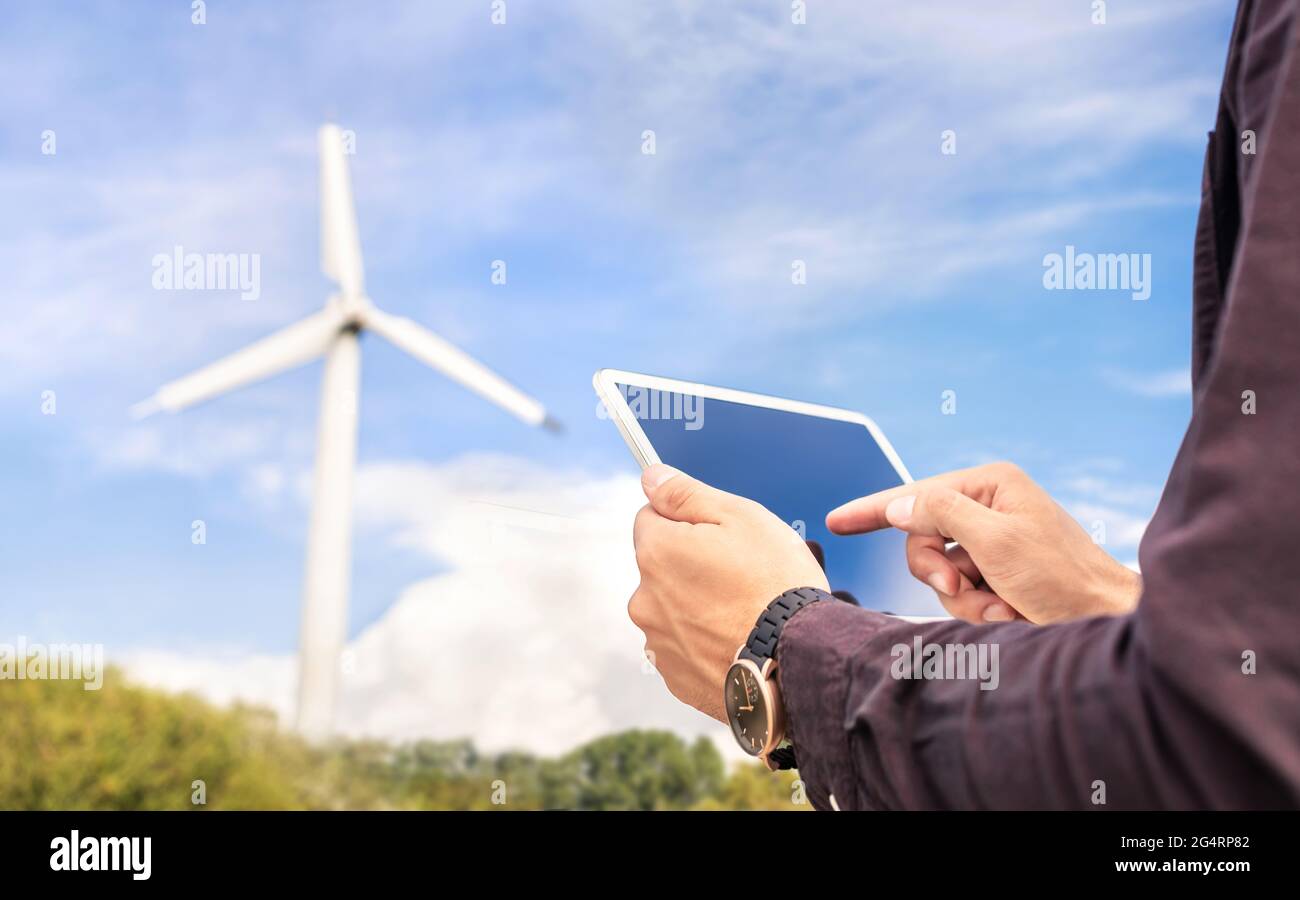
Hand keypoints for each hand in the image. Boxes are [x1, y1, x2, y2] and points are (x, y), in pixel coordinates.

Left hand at [629, 465, 829, 721]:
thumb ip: (685, 494)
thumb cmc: (776, 585)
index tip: (720, 537)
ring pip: (672, 609)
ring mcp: (658, 643)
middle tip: (740, 576)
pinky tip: (738, 641)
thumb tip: (651, 477)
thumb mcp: (741, 517)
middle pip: (662, 567)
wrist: (799, 661)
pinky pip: (685, 648)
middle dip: (691, 566)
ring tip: (743, 613)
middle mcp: (645, 599)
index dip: (688, 521)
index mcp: (656, 552)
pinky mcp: (677, 678)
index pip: (651, 518)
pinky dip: (705, 643)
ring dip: (697, 606)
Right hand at [826, 462, 1141, 624]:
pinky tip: (1011, 614)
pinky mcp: (998, 576)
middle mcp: (989, 509)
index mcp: (991, 485)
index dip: (872, 509)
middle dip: (939, 572)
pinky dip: (980, 611)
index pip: (916, 493)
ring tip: (1002, 609)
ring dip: (966, 600)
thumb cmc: (1063, 577)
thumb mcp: (996, 540)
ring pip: (940, 573)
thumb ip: (941, 514)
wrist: (1105, 620)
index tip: (836, 521)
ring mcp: (993, 544)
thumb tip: (898, 505)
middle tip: (963, 588)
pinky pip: (961, 595)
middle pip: (923, 538)